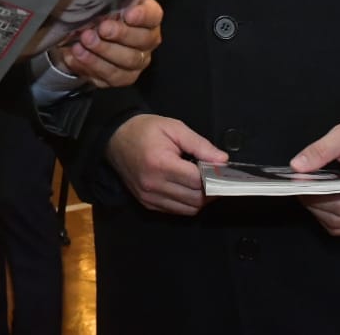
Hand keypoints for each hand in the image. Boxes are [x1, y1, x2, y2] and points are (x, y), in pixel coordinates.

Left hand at [49, 0, 162, 87]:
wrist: (83, 40)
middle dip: (121, 34)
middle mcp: (146, 42)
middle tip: (102, 28)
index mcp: (147, 19)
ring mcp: (136, 62)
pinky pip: (111, 75)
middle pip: (142, 40)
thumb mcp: (103, 5)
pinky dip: (93, 65)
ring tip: (84, 42)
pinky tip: (78, 55)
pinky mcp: (122, 78)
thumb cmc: (98, 16)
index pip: (153, 15)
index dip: (143, 15)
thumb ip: (107, 2)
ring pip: (128, 61)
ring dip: (104, 50)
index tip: (129, 13)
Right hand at [105, 114, 227, 215]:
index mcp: (160, 164)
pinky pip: (176, 211)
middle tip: (217, 177)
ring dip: (201, 200)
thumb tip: (222, 161)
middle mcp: (153, 185)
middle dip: (212, 190)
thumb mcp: (174, 128)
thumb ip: (200, 145)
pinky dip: (187, 203)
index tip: (224, 172)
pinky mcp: (147, 203)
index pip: (198, 181)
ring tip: (204, 183)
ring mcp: (149, 197)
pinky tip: (189, 189)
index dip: (216, 178)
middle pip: (196, 199)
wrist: (115, 138)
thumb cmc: (145, 130)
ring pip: (188, 209)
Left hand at [290, 121, 339, 234]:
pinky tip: (320, 201)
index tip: (299, 185)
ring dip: (319, 212)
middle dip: (314, 204)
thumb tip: (297, 166)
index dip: (316, 198)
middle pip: (339, 218)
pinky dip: (328, 217)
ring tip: (308, 193)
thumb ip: (320, 150)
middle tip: (299, 187)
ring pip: (339, 225)